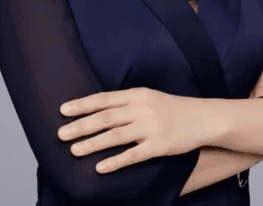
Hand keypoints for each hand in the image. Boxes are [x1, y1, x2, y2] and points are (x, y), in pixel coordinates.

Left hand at [57, 87, 200, 173]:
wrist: (202, 118)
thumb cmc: (170, 108)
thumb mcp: (148, 97)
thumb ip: (125, 102)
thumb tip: (96, 109)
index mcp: (137, 94)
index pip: (104, 98)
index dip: (82, 104)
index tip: (63, 110)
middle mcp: (141, 109)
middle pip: (106, 117)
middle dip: (81, 126)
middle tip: (60, 134)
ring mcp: (150, 127)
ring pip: (115, 136)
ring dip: (92, 144)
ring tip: (73, 151)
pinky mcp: (159, 146)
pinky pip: (133, 156)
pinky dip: (115, 162)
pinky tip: (100, 168)